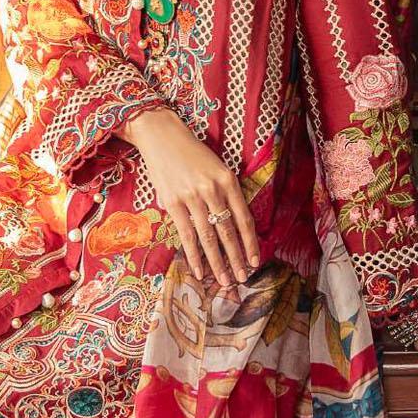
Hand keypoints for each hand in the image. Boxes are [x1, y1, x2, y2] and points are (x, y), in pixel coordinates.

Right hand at [120, 107, 259, 285]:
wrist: (162, 136)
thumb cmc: (192, 154)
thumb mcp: (217, 168)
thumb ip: (226, 194)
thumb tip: (234, 226)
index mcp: (228, 181)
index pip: (244, 219)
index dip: (250, 243)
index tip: (255, 261)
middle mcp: (212, 190)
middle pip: (228, 232)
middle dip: (237, 258)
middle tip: (243, 278)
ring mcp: (192, 197)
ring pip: (208, 237)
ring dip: (218, 263)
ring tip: (225, 280)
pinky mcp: (173, 203)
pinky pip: (187, 235)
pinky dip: (194, 256)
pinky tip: (200, 271)